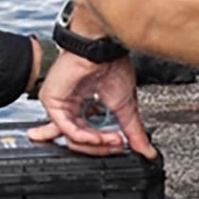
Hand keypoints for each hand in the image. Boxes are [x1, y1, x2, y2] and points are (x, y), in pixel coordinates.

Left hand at [29, 51, 154, 157]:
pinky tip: (99, 137)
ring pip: (72, 138)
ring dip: (96, 143)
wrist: (104, 48)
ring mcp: (59, 105)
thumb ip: (133, 131)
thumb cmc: (111, 66)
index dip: (105, 146)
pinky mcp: (51, 102)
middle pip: (80, 141)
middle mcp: (69, 108)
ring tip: (113, 140)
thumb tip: (146, 150)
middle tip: (119, 145)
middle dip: (102, 147)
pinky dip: (84, 136)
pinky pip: (65, 128)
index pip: (88, 138)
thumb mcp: (124, 106)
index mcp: (84, 109)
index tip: (121, 146)